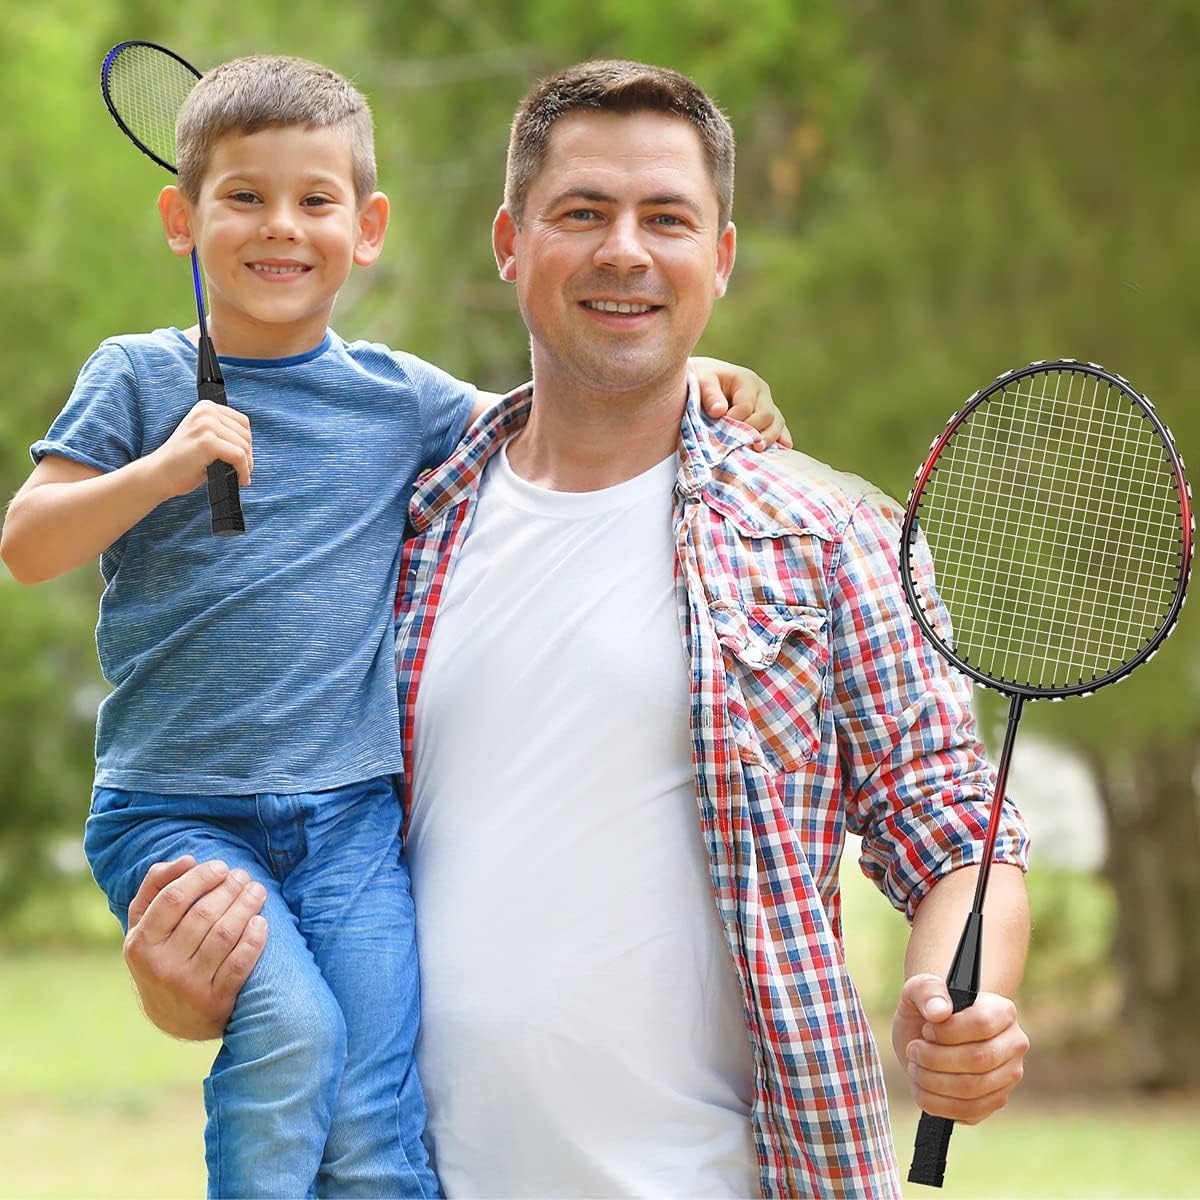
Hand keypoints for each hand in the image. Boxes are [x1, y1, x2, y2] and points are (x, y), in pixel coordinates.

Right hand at [123, 856, 267, 1039]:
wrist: (173, 1016)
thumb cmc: (161, 954)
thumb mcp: (145, 924)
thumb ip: (156, 886)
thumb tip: (186, 860)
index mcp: (140, 944)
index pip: (173, 898)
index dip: (201, 877)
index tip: (221, 867)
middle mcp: (161, 966)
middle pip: (203, 914)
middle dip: (229, 888)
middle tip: (243, 876)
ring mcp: (188, 986)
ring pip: (224, 935)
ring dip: (246, 906)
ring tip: (257, 891)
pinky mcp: (214, 1002)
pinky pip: (239, 964)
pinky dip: (253, 939)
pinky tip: (261, 922)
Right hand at [146, 400, 253, 497]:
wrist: (159, 475)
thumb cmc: (183, 461)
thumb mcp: (204, 437)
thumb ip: (223, 433)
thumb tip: (251, 444)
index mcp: (206, 407)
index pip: (243, 422)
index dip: (246, 443)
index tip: (243, 459)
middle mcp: (206, 412)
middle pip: (245, 434)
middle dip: (248, 456)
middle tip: (242, 471)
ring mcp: (206, 425)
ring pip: (244, 446)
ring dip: (247, 465)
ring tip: (240, 476)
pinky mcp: (207, 442)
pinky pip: (239, 456)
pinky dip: (243, 471)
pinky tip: (240, 480)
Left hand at [690, 356, 793, 451]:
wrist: (703, 379)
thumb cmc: (701, 379)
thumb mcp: (701, 381)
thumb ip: (710, 395)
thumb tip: (719, 411)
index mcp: (746, 380)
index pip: (746, 407)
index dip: (734, 421)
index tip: (720, 430)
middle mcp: (761, 391)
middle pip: (766, 415)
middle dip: (754, 431)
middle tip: (740, 445)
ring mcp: (767, 404)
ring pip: (776, 422)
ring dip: (769, 438)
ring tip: (758, 449)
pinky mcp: (767, 416)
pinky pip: (779, 427)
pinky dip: (780, 438)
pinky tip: (784, 448)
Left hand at [892, 973, 1028, 1123]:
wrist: (927, 1033)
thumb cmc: (927, 1007)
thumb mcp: (919, 988)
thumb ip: (927, 991)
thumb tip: (939, 1012)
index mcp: (1002, 1011)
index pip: (982, 1024)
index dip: (948, 1031)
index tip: (926, 1029)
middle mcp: (1014, 1044)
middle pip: (978, 1060)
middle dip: (935, 1058)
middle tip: (913, 1050)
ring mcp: (1008, 1076)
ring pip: (973, 1089)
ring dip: (932, 1081)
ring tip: (915, 1066)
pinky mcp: (995, 1101)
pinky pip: (970, 1112)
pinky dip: (937, 1103)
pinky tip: (921, 1087)